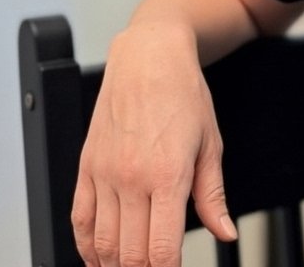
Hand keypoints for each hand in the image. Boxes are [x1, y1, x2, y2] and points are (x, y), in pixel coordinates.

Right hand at [70, 23, 238, 266]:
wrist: (148, 56)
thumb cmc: (183, 93)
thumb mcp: (210, 143)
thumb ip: (213, 196)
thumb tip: (225, 233)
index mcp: (167, 175)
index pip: (161, 251)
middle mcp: (131, 179)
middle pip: (130, 256)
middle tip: (159, 266)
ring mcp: (104, 174)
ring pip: (101, 245)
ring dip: (116, 265)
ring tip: (134, 264)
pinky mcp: (85, 167)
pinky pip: (78, 222)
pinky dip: (87, 248)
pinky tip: (100, 255)